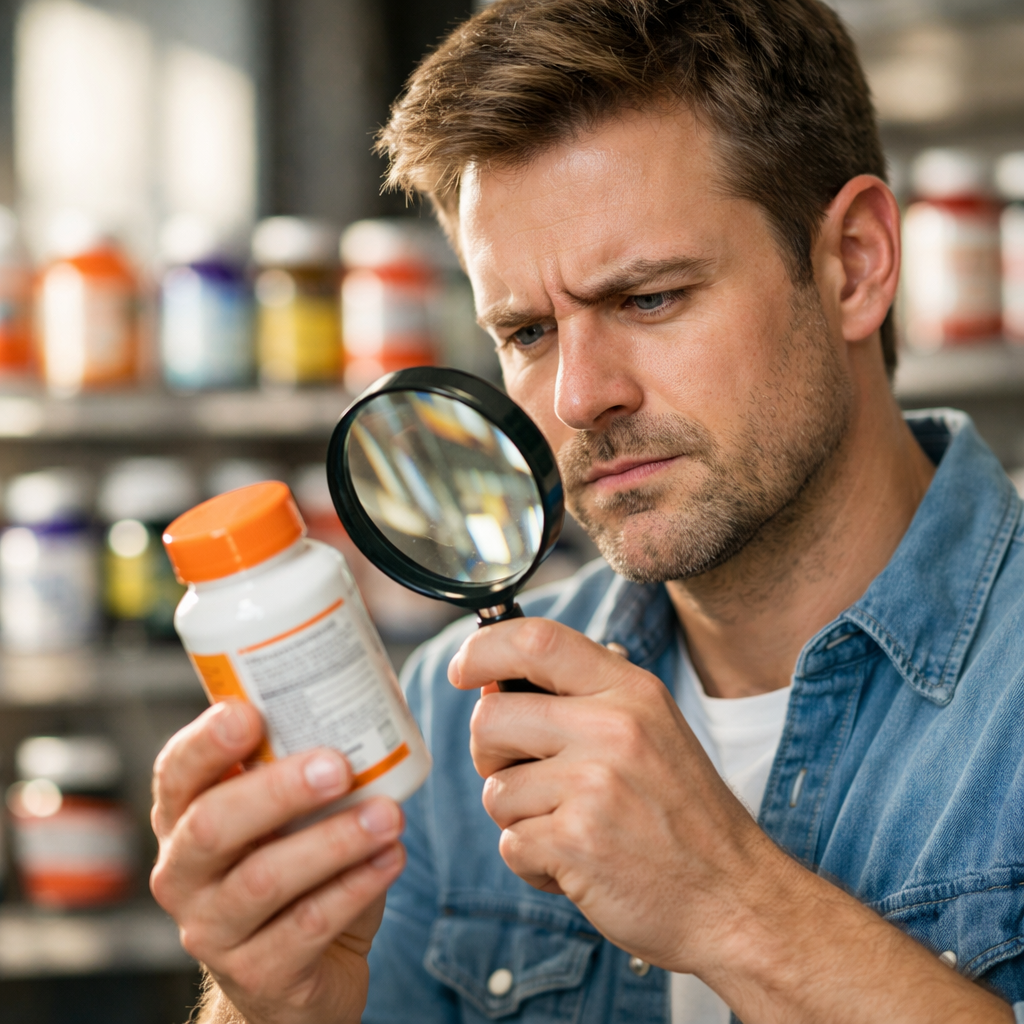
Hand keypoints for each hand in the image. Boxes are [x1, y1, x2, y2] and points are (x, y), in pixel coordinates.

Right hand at [150, 700, 405, 1023]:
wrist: (300, 974)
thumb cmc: (294, 866)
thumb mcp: (287, 816)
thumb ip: (303, 764)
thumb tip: (364, 695)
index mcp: (185, 818)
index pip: (176, 772)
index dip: (205, 742)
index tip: (250, 712)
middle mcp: (183, 874)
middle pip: (211, 826)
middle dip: (276, 790)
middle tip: (338, 766)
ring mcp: (214, 930)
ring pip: (263, 881)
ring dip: (333, 841)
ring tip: (389, 815)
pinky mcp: (259, 974)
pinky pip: (307, 926)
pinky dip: (356, 886)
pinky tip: (390, 857)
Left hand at [450, 616, 758, 971]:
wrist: (734, 898)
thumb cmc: (683, 814)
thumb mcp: (650, 729)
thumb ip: (580, 698)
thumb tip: (493, 682)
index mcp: (630, 691)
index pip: (537, 639)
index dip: (484, 649)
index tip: (464, 669)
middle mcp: (613, 728)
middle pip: (491, 717)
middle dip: (490, 753)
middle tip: (525, 775)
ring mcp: (593, 786)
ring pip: (495, 788)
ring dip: (520, 817)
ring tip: (572, 827)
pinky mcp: (576, 844)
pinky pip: (510, 843)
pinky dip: (534, 862)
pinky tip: (577, 864)